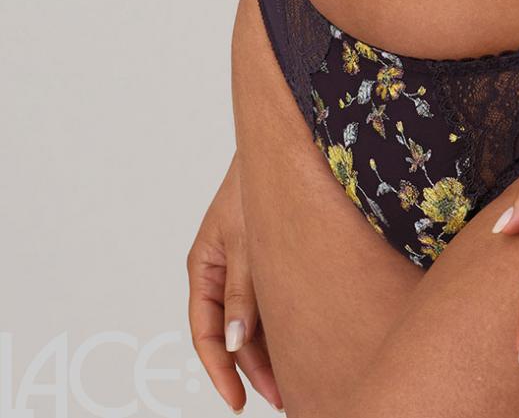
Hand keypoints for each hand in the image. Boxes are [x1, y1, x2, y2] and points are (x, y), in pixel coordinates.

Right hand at [186, 153, 282, 412]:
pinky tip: (301, 340)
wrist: (283, 141)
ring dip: (270, 349)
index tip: (238, 401)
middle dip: (254, 369)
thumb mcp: (246, 242)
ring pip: (253, 319)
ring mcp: (244, 264)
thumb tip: (237, 344)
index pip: (206, 332)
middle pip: (233, 333)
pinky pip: (269, 299)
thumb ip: (242, 292)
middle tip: (282, 397)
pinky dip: (280, 322)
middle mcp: (221, 270)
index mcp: (204, 266)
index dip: (220, 371)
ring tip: (296, 379)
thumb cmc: (254, 184)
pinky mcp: (267, 256)